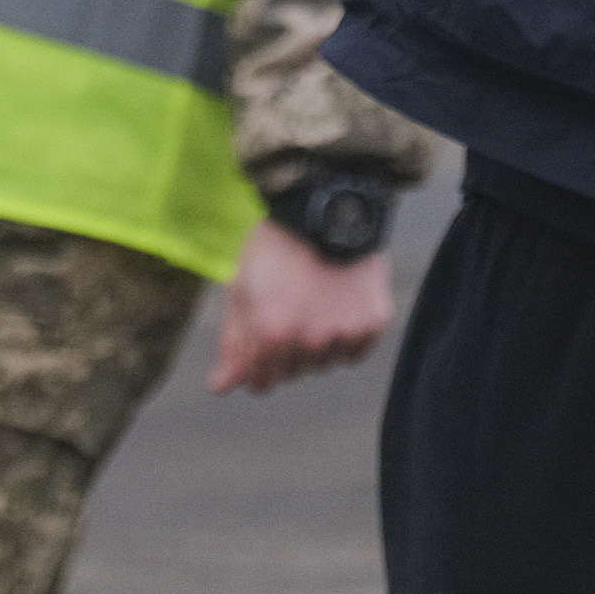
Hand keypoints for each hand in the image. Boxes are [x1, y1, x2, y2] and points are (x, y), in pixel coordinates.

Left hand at [207, 220, 394, 396]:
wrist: (326, 207)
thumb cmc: (277, 244)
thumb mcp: (242, 287)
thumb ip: (233, 342)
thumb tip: (220, 386)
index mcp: (272, 334)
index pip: (261, 382)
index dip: (256, 365)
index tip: (259, 347)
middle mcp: (311, 341)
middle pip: (294, 373)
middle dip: (286, 352)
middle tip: (288, 312)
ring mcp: (346, 333)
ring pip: (326, 363)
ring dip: (317, 345)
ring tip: (314, 302)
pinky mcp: (374, 322)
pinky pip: (356, 350)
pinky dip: (347, 336)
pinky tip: (337, 304)